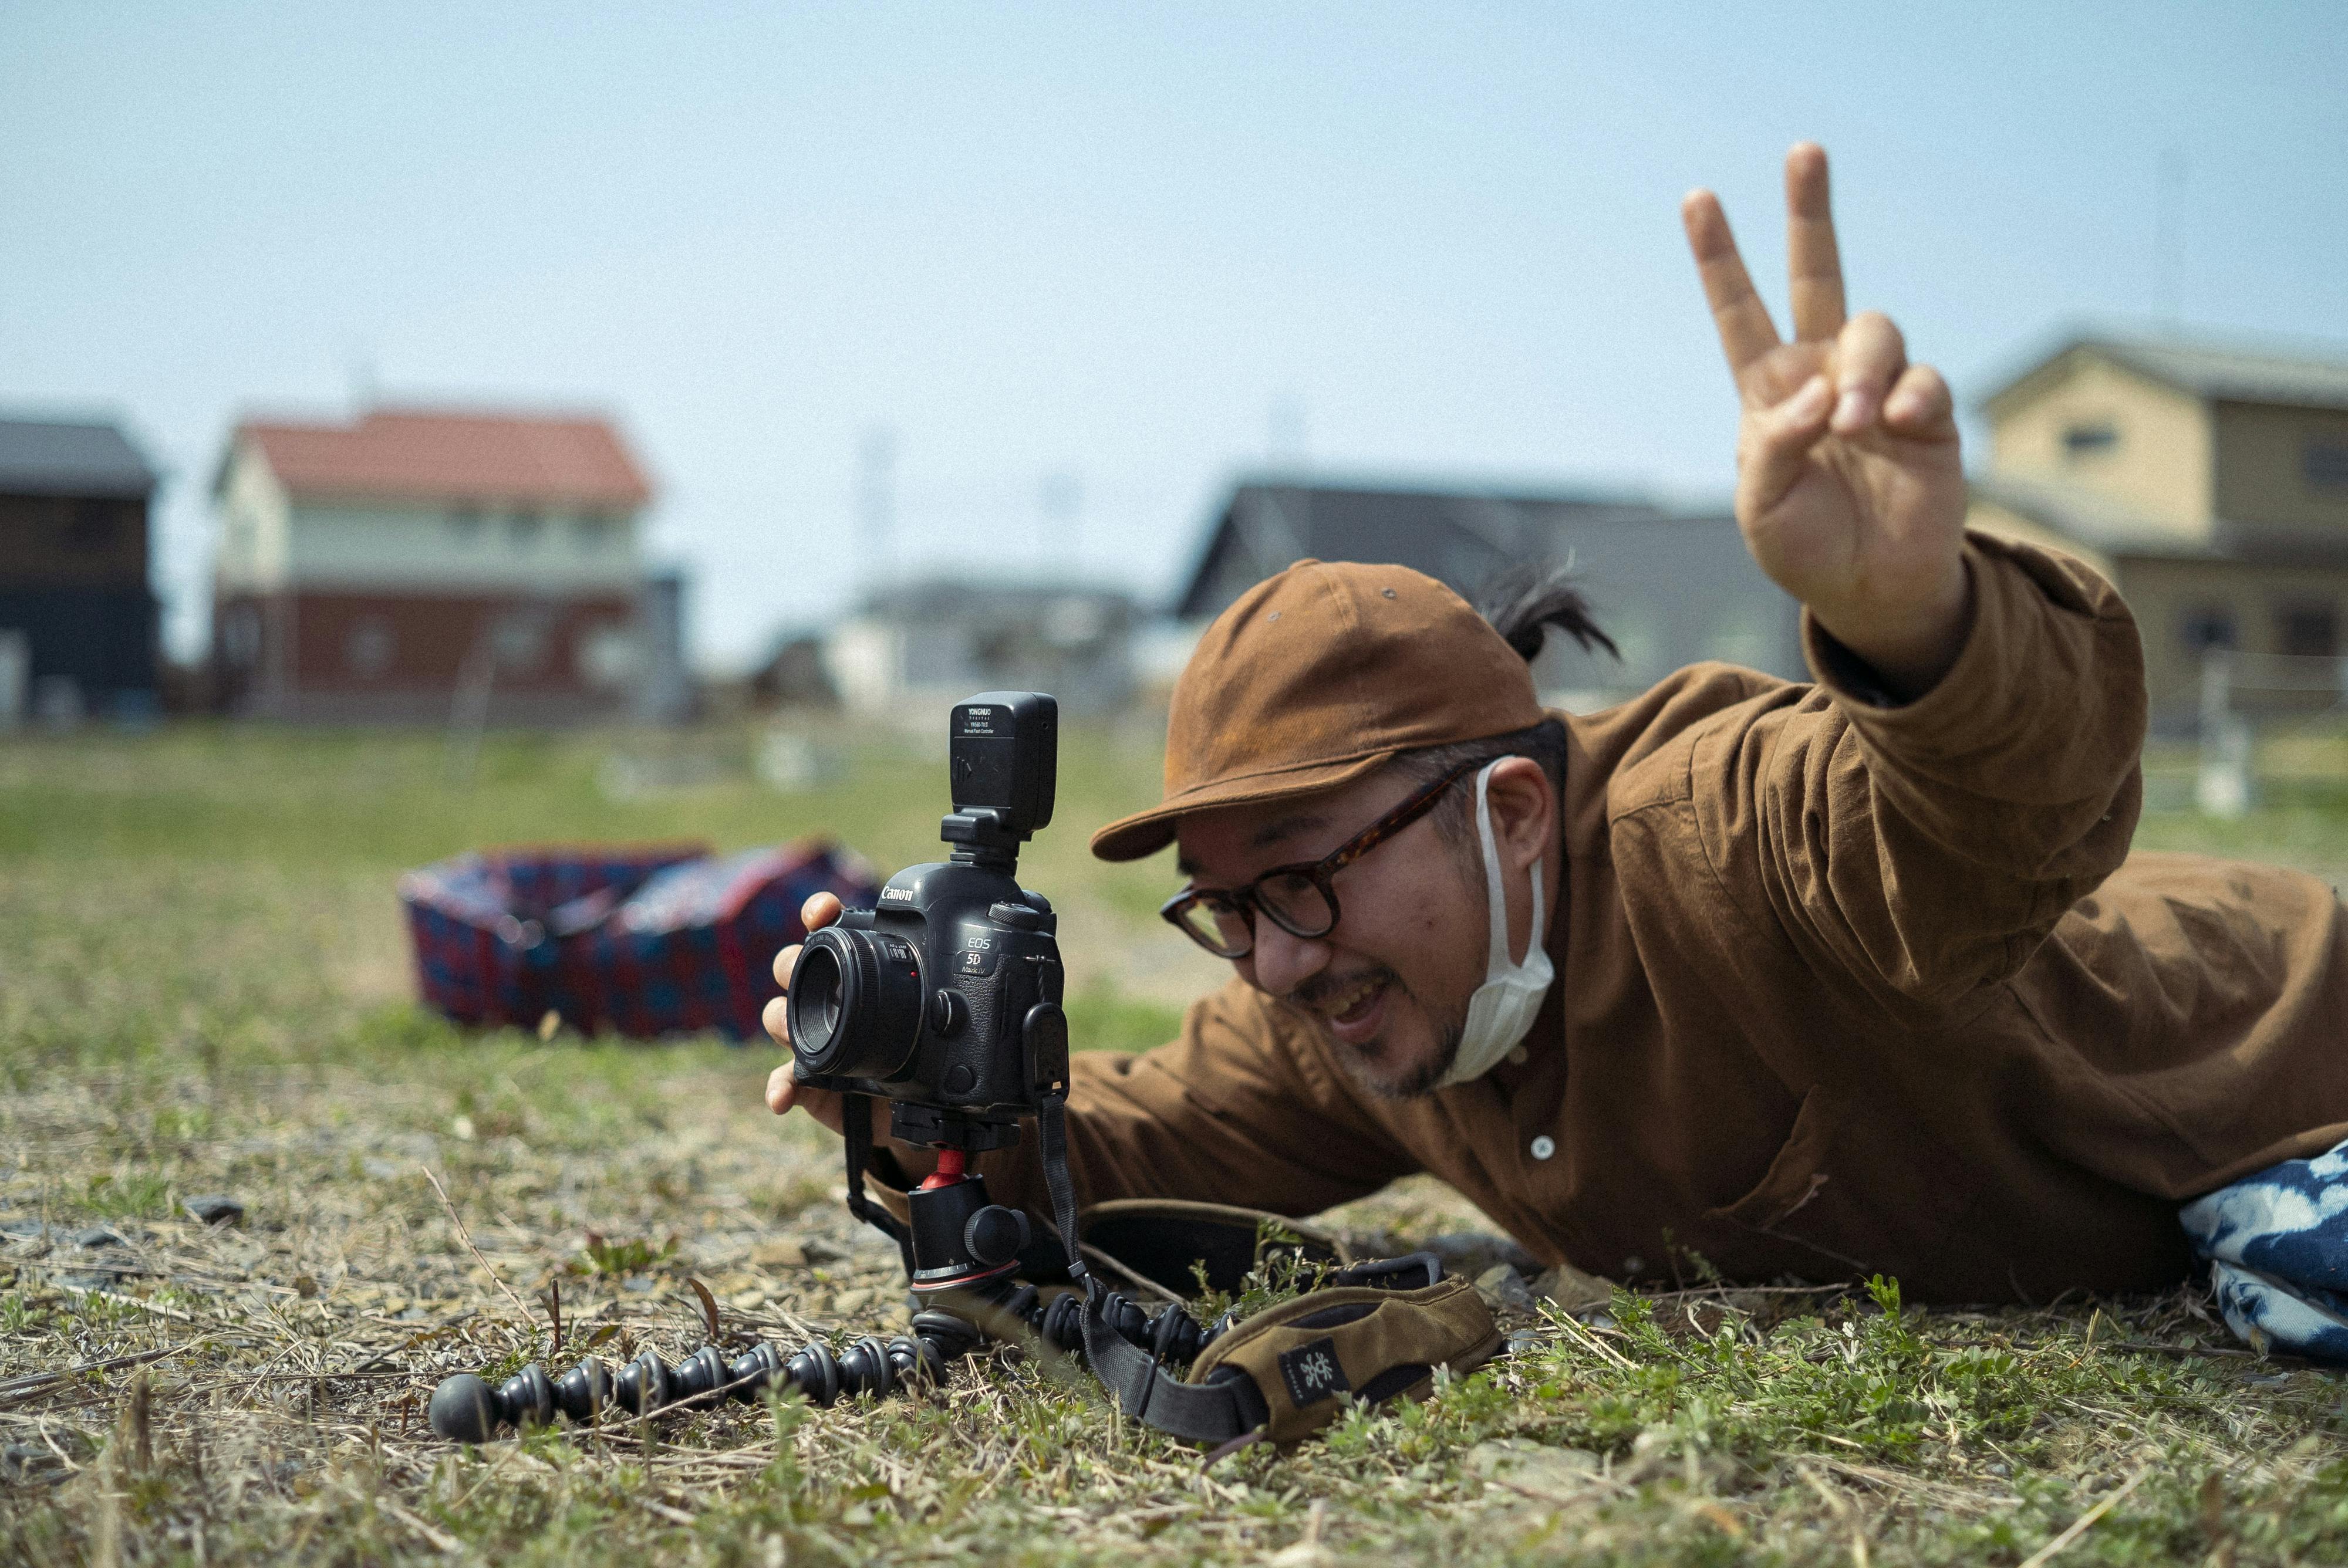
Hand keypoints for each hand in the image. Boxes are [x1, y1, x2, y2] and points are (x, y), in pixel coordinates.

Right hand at [761, 893, 936, 1180]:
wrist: (914, 1107)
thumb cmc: (923, 1055)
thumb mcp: (936, 1021)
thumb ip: (944, 999)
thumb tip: (966, 985)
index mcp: (858, 973)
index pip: (830, 931)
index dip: (820, 914)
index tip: (823, 911)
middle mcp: (830, 998)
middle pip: (792, 966)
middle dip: (791, 963)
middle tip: (800, 968)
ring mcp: (814, 1037)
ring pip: (781, 1016)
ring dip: (782, 1021)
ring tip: (795, 1032)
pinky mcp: (808, 1079)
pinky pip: (786, 1080)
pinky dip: (782, 1087)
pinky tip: (783, 1096)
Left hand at [1683, 143, 1970, 698]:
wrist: (1872, 591)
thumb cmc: (1806, 550)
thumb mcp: (1764, 509)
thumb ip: (1776, 448)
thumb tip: (1816, 395)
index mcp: (1768, 392)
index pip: (1740, 313)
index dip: (1720, 258)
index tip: (1697, 198)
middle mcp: (1823, 375)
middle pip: (1818, 275)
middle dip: (1810, 212)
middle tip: (1803, 150)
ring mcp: (1878, 388)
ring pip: (1875, 330)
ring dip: (1865, 369)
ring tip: (1856, 422)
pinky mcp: (1929, 414)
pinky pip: (1925, 381)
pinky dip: (1910, 399)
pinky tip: (1898, 430)